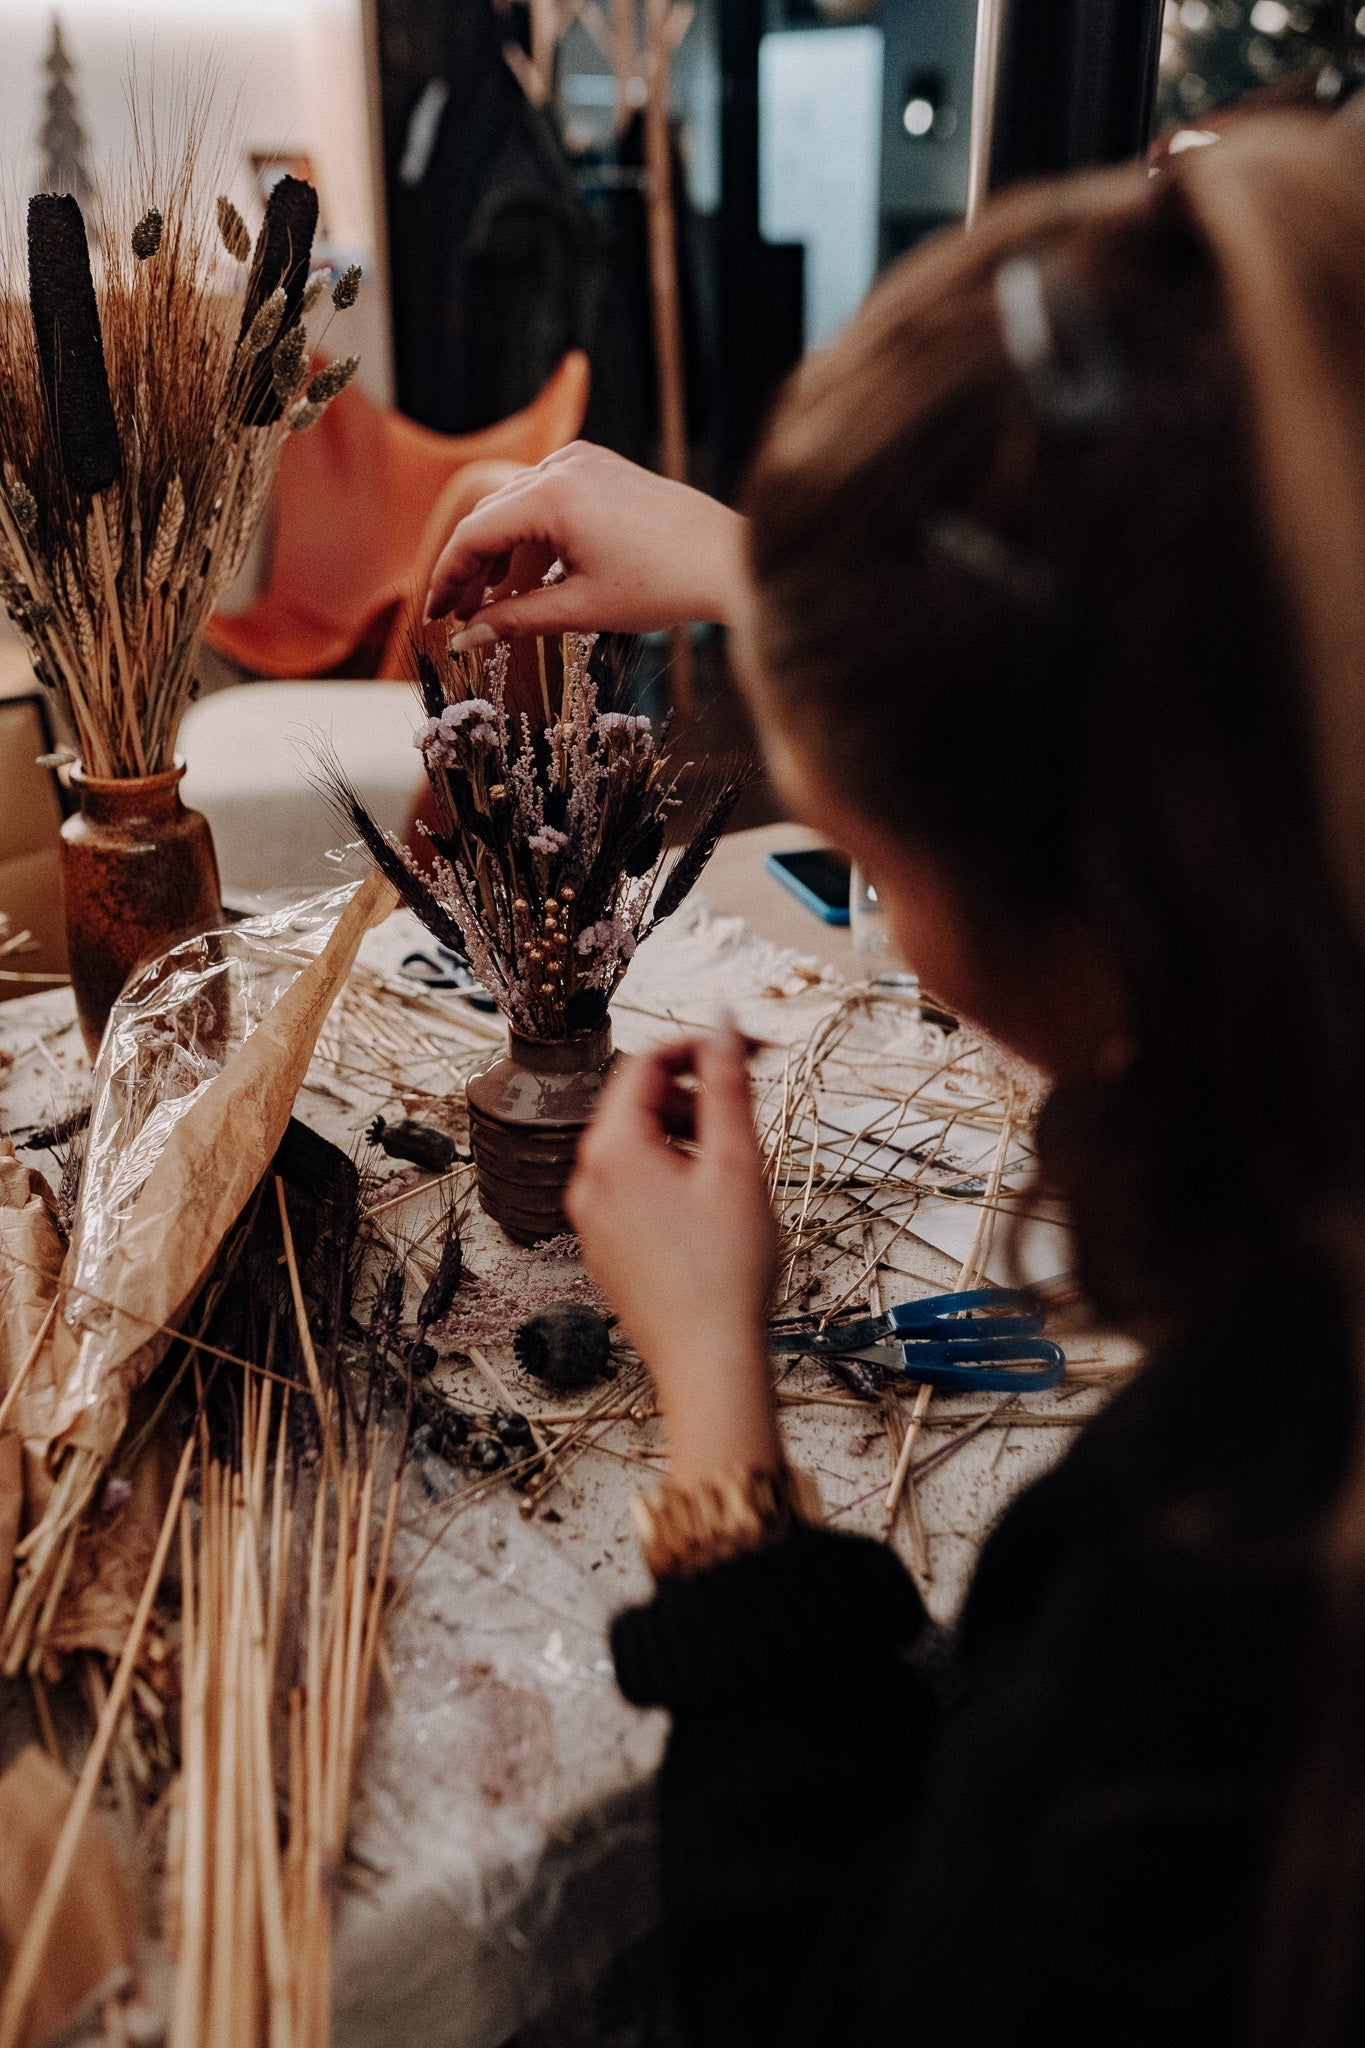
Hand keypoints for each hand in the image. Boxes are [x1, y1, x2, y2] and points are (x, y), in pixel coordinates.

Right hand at [424, 442, 749, 641]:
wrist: (729, 559)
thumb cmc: (664, 585)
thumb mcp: (582, 609)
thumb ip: (516, 620)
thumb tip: (466, 638)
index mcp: (554, 497)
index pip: (474, 535)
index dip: (447, 578)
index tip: (434, 615)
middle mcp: (564, 466)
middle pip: (490, 517)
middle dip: (470, 569)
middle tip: (457, 616)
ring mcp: (584, 461)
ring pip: (516, 506)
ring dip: (499, 552)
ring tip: (492, 602)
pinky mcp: (601, 467)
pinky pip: (547, 496)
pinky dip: (531, 534)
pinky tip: (532, 574)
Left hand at [566, 1031, 781, 1483]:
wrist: (708, 1361)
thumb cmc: (726, 1270)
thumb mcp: (736, 1163)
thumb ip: (727, 1083)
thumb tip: (721, 1022)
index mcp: (612, 1149)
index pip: (647, 1062)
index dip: (700, 1047)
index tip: (748, 1052)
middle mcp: (587, 1179)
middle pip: (638, 1104)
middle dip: (694, 1097)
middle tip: (746, 1118)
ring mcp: (590, 1218)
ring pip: (636, 1148)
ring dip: (684, 1138)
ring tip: (732, 1170)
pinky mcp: (604, 1250)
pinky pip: (632, 1190)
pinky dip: (670, 1179)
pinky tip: (710, 1211)